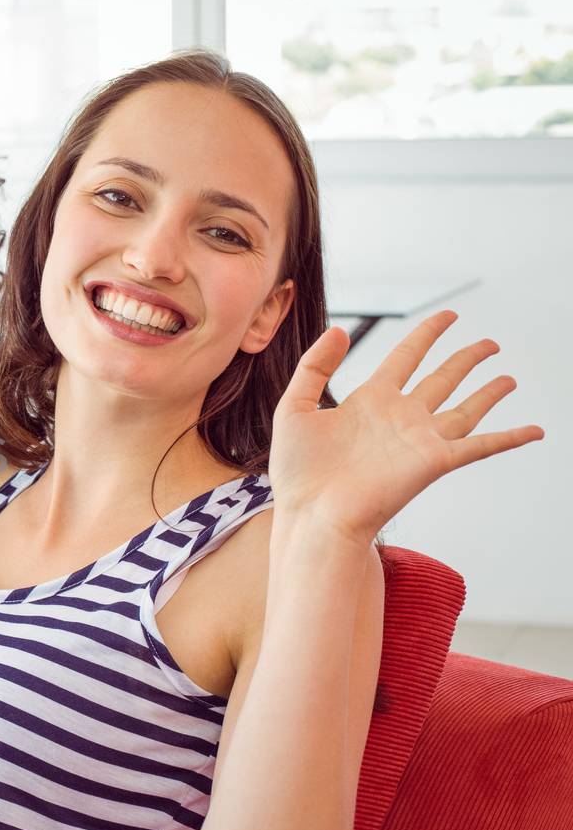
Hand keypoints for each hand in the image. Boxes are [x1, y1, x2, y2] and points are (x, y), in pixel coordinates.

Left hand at [269, 311, 543, 544]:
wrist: (310, 514)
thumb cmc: (298, 471)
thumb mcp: (294, 407)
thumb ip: (314, 366)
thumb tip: (338, 329)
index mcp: (369, 401)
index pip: (406, 357)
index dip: (427, 334)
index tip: (448, 315)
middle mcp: (400, 417)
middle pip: (442, 379)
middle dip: (466, 359)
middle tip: (490, 343)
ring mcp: (420, 440)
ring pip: (465, 409)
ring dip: (489, 393)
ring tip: (509, 377)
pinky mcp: (433, 462)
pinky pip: (480, 446)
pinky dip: (510, 437)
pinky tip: (535, 430)